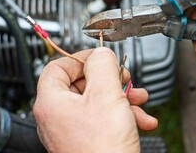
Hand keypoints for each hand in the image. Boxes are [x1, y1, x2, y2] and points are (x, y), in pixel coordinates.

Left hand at [33, 48, 157, 152]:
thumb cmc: (103, 148)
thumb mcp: (107, 94)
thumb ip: (103, 65)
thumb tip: (101, 53)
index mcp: (52, 102)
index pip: (59, 66)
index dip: (82, 57)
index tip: (102, 57)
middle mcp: (59, 117)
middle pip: (84, 84)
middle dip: (112, 80)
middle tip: (127, 80)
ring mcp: (74, 130)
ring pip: (99, 101)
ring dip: (124, 98)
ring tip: (141, 102)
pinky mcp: (89, 140)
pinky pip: (106, 119)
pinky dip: (124, 116)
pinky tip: (143, 121)